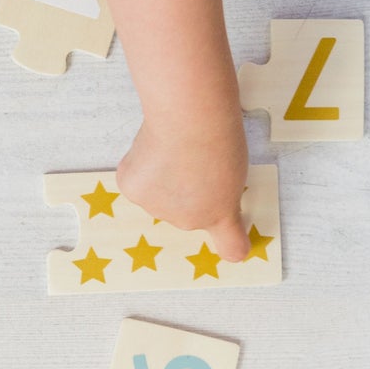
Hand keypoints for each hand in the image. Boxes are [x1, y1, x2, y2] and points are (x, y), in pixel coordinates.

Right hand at [117, 115, 249, 261]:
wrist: (188, 121)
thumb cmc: (218, 136)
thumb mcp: (236, 167)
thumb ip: (221, 189)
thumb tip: (201, 187)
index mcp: (222, 216)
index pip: (231, 247)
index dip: (231, 241)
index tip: (233, 236)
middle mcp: (188, 222)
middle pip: (185, 210)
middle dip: (187, 190)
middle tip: (194, 159)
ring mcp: (158, 209)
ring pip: (158, 196)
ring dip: (162, 178)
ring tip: (173, 150)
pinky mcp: (133, 192)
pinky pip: (137, 182)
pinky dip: (142, 167)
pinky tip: (153, 149)